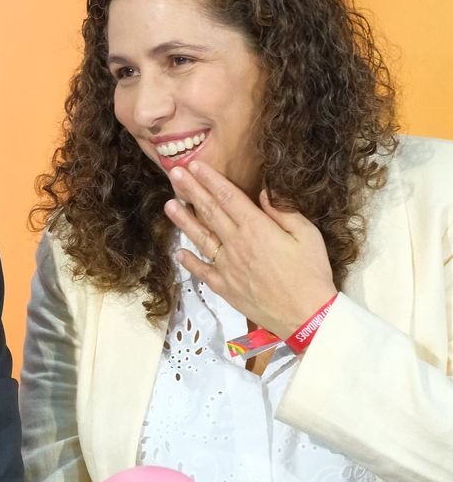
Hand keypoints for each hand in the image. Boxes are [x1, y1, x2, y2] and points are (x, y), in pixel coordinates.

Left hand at [164, 160, 336, 337]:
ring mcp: (226, 266)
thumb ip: (283, 212)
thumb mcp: (307, 235)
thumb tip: (264, 193)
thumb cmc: (311, 273)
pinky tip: (178, 252)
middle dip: (191, 191)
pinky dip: (189, 260)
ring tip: (169, 204)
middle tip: (175, 174)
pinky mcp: (223, 286)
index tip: (195, 165)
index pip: (228, 197)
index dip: (210, 179)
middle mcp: (236, 244)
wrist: (307, 315)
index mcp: (256, 229)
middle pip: (209, 212)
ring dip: (183, 220)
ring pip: (200, 238)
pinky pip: (201, 270)